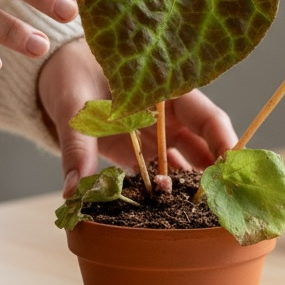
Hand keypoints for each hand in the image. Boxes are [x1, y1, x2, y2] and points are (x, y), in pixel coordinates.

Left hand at [38, 39, 237, 195]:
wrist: (54, 70)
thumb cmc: (71, 70)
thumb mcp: (73, 104)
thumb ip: (78, 146)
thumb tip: (75, 188)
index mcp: (167, 92)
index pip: (208, 118)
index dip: (225, 143)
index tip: (231, 170)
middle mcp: (169, 116)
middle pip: (204, 145)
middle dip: (213, 174)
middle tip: (220, 203)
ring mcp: (156, 136)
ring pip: (185, 164)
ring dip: (190, 188)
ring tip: (196, 214)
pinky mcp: (139, 153)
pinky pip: (160, 174)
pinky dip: (164, 192)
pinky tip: (167, 213)